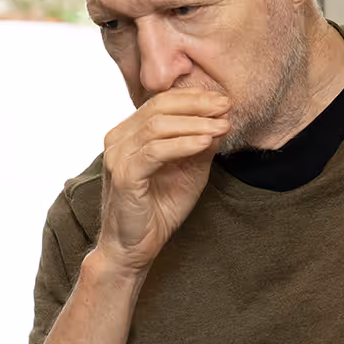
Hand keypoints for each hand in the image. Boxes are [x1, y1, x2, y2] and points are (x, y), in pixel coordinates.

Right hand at [96, 89, 230, 272]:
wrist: (136, 246)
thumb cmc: (159, 208)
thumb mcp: (188, 170)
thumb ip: (200, 145)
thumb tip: (222, 120)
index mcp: (129, 133)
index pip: (161, 102)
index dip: (194, 97)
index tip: (224, 99)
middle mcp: (118, 139)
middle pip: (159, 107)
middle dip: (197, 104)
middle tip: (226, 105)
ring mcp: (117, 156)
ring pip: (158, 126)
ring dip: (195, 123)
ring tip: (222, 125)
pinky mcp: (123, 175)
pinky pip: (155, 151)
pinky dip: (183, 144)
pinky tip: (205, 142)